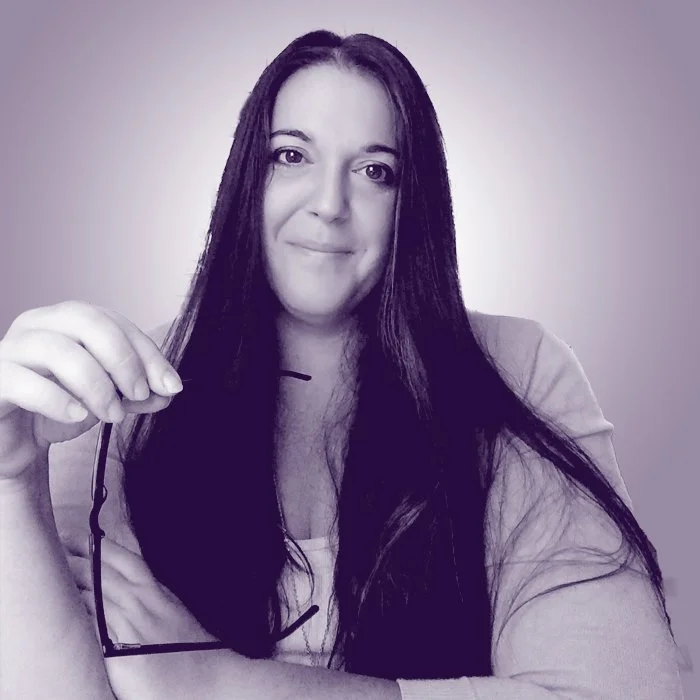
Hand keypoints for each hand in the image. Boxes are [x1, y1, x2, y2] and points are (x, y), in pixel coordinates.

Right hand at [0, 300, 181, 483]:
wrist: (14, 443)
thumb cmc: (57, 409)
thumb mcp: (107, 399)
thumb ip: (137, 392)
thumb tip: (168, 390)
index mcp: (65, 320)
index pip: (113, 321)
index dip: (146, 352)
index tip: (169, 385)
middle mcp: (35, 326)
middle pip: (86, 322)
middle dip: (123, 359)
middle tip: (140, 394)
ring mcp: (9, 351)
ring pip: (57, 349)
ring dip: (96, 384)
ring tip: (113, 414)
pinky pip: (21, 381)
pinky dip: (57, 399)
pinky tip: (79, 415)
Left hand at [67, 537, 219, 698]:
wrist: (209, 680)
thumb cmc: (191, 652)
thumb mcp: (174, 613)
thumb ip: (152, 599)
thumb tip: (133, 586)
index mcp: (156, 592)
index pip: (124, 559)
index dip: (98, 545)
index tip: (76, 534)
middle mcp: (144, 603)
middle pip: (106, 570)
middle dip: (79, 555)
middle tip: (54, 542)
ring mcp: (133, 626)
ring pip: (98, 591)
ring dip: (74, 577)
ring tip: (50, 566)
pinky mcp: (123, 653)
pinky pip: (96, 625)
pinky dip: (80, 610)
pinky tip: (63, 604)